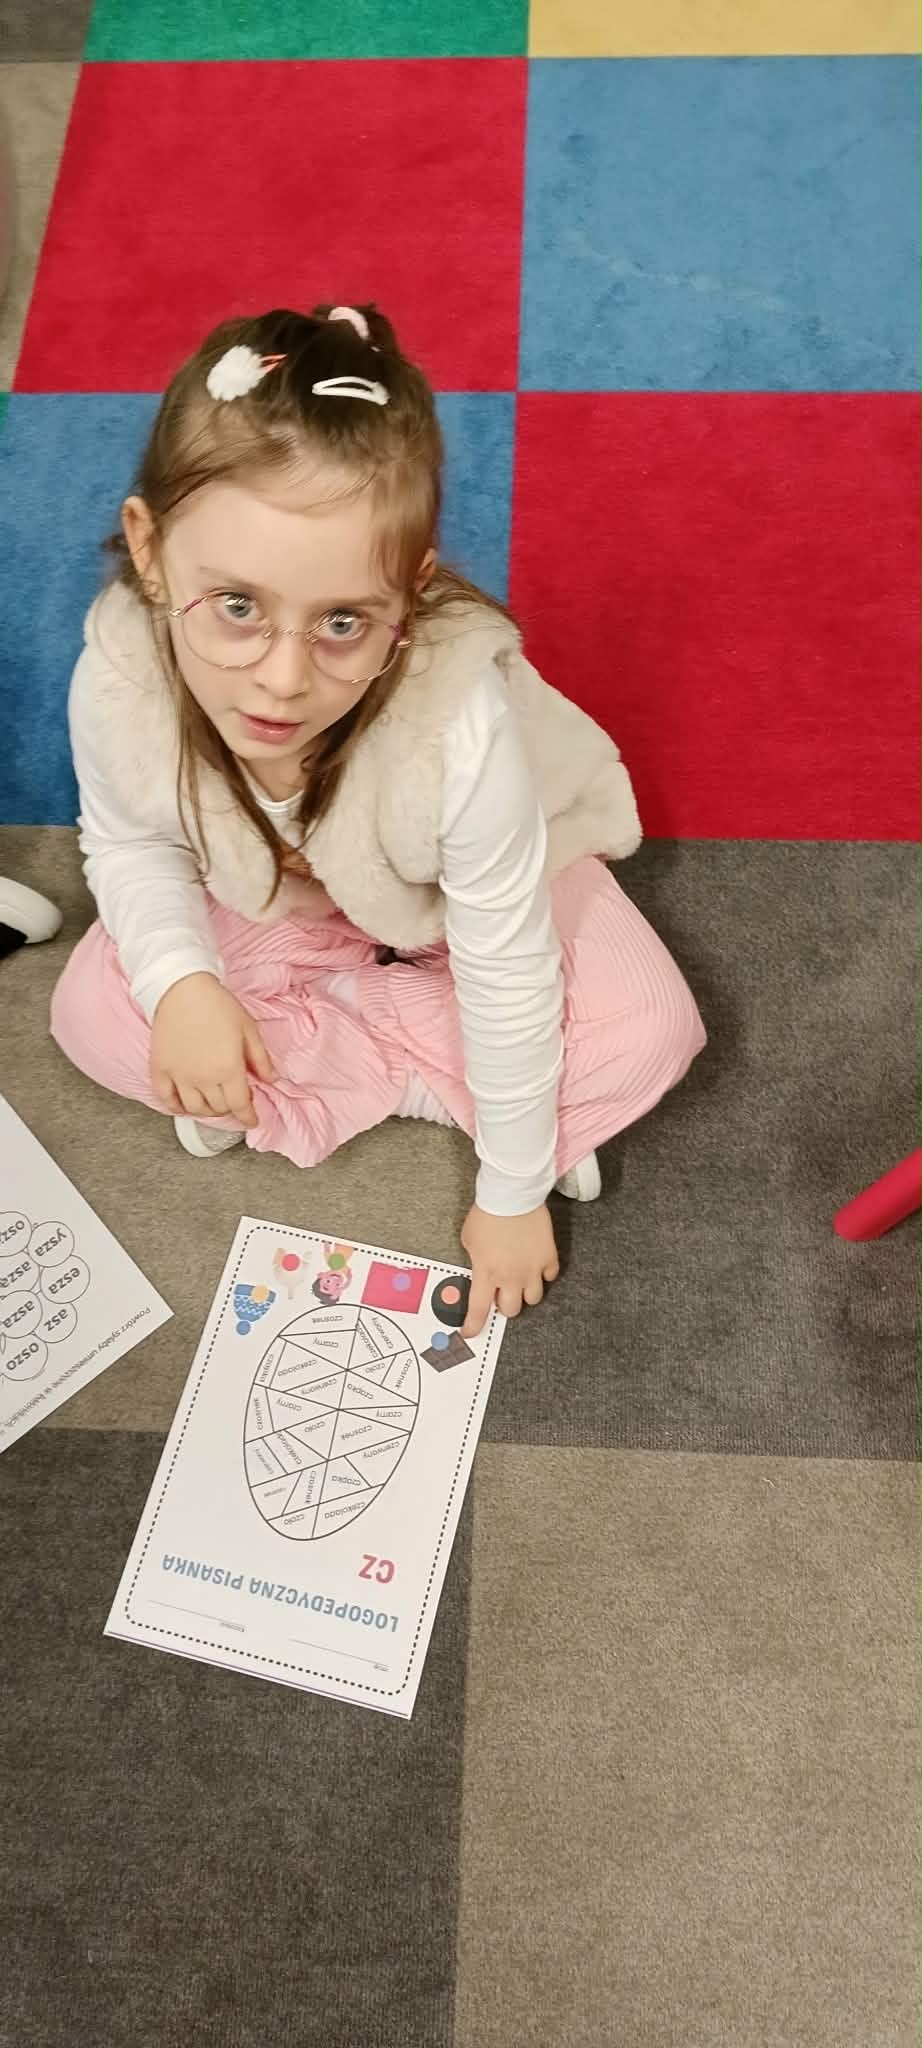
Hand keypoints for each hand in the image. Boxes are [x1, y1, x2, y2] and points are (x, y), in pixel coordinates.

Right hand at [150, 974, 274, 1126]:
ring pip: (194, 1109)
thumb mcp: (248, 1029)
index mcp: (228, 1068)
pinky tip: (185, 1105)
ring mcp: (179, 1076)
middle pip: (219, 1108)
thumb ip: (261, 1058)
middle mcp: (203, 1078)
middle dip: (231, 1108)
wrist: (182, 988)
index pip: (240, 1105)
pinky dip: (176, 1108)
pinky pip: (166, 1099)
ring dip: (207, 1111)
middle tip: (234, 1100)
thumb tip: (271, 1080)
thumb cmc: (219, 1005)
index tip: (252, 1120)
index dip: (248, 1117)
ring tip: (213, 1103)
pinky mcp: (160, 1069)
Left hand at [460, 1203, 559, 1336]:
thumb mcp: (468, 1240)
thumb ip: (475, 1261)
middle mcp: (511, 1277)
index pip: (479, 1309)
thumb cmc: (486, 1213)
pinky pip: (550, 1276)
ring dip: (525, 1292)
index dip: (473, 1325)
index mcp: (487, 1273)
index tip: (470, 1332)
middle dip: (504, 1304)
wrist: (512, 1194)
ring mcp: (533, 1269)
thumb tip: (480, 1271)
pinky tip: (536, 1264)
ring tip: (520, 1279)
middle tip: (501, 1292)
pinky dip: (543, 1274)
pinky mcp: (549, 1257)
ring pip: (534, 1298)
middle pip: (512, 1309)